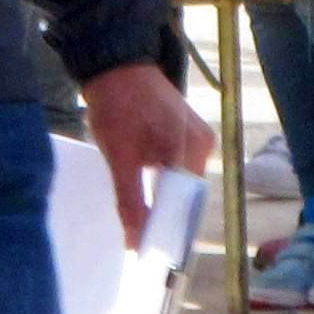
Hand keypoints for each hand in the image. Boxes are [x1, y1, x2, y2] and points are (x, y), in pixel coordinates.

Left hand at [83, 60, 215, 249]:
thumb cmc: (117, 102)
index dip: (167, 230)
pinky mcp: (180, 134)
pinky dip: (155, 182)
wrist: (111, 61)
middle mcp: (202, 146)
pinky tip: (137, 193)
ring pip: (176, 184)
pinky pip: (171, 169)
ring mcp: (193, 139)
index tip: (147, 252)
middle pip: (183, 196)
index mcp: (194, 149)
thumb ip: (130, 199)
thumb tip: (134, 242)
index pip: (187, 204)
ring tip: (134, 222)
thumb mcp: (119, 154)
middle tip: (135, 242)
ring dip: (156, 200)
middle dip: (160, 217)